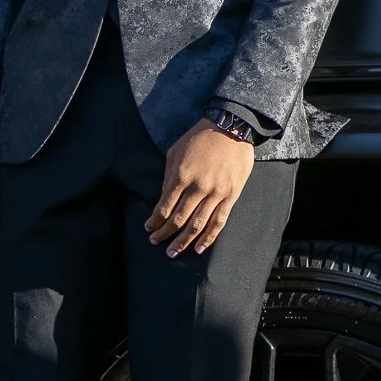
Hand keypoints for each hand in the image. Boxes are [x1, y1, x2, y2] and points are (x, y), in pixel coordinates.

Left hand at [145, 119, 253, 256]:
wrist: (231, 127)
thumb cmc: (200, 137)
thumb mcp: (175, 151)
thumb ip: (168, 176)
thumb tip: (164, 198)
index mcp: (181, 175)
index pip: (164, 206)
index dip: (155, 221)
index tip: (148, 228)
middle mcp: (198, 187)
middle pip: (178, 219)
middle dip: (164, 234)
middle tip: (155, 243)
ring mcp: (216, 193)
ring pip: (197, 224)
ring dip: (183, 241)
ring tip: (173, 252)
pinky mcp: (231, 195)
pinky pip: (219, 221)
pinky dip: (209, 237)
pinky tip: (199, 248)